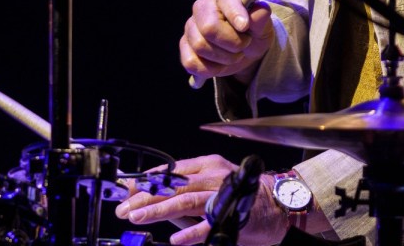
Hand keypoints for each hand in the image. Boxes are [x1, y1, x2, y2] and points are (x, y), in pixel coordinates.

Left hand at [115, 154, 285, 245]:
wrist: (280, 203)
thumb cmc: (242, 196)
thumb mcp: (211, 186)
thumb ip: (185, 192)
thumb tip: (151, 200)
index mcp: (206, 165)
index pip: (168, 171)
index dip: (145, 181)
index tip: (124, 191)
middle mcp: (213, 175)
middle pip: (172, 186)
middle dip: (144, 198)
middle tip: (123, 209)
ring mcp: (223, 194)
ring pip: (185, 200)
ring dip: (159, 210)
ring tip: (137, 217)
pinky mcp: (234, 215)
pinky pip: (209, 224)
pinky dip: (191, 233)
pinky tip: (175, 240)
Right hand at [180, 0, 272, 83]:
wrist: (245, 50)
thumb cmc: (253, 31)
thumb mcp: (263, 25)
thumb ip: (261, 17)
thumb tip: (259, 11)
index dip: (235, 14)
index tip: (244, 27)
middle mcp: (203, 6)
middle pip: (209, 27)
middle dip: (232, 43)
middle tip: (244, 44)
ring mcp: (190, 26)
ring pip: (200, 46)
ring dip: (224, 58)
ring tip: (234, 54)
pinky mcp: (185, 46)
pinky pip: (191, 62)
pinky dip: (210, 69)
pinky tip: (220, 64)